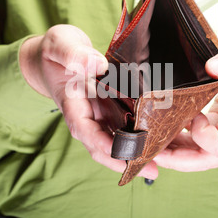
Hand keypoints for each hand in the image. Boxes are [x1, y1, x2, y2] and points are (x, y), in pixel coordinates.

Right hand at [19, 24, 158, 178]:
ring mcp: (100, 114)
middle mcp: (88, 116)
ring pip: (117, 138)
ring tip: (162, 161)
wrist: (56, 54)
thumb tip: (96, 64)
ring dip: (136, 151)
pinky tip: (160, 137)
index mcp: (73, 106)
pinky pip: (126, 124)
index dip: (105, 146)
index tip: (124, 155)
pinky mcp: (111, 107)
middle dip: (126, 159)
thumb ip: (74, 55)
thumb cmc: (54, 51)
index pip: (88, 132)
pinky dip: (139, 132)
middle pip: (105, 145)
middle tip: (153, 170)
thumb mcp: (59, 46)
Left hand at [153, 43, 217, 171]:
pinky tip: (163, 134)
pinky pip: (199, 145)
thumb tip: (211, 66)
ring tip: (150, 145)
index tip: (191, 114)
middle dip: (177, 159)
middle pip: (206, 160)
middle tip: (151, 151)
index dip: (200, 134)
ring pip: (200, 157)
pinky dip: (180, 143)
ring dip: (175, 154)